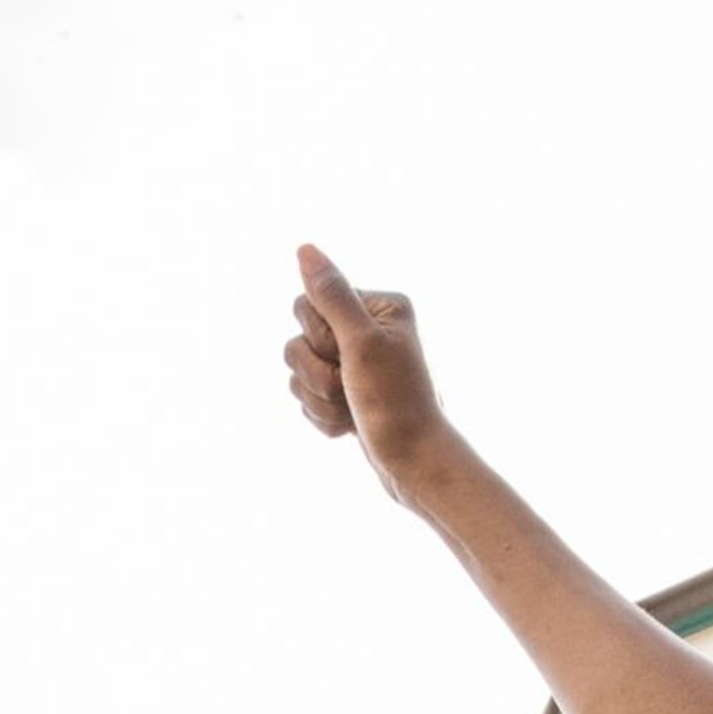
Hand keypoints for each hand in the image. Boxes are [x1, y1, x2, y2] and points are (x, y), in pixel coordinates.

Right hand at [288, 247, 454, 499]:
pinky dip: (323, 416)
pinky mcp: (348, 393)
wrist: (413, 464)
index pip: (307, 304)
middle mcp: (368, 329)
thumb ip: (331, 296)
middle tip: (349, 388)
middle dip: (317, 373)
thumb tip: (305, 249)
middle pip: (299, 339)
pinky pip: (308, 398)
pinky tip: (349, 427)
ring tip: (351, 411)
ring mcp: (356, 364)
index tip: (347, 358)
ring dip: (319, 399)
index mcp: (379, 307)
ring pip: (299, 372)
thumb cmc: (395, 404)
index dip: (318, 337)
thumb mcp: (361, 344)